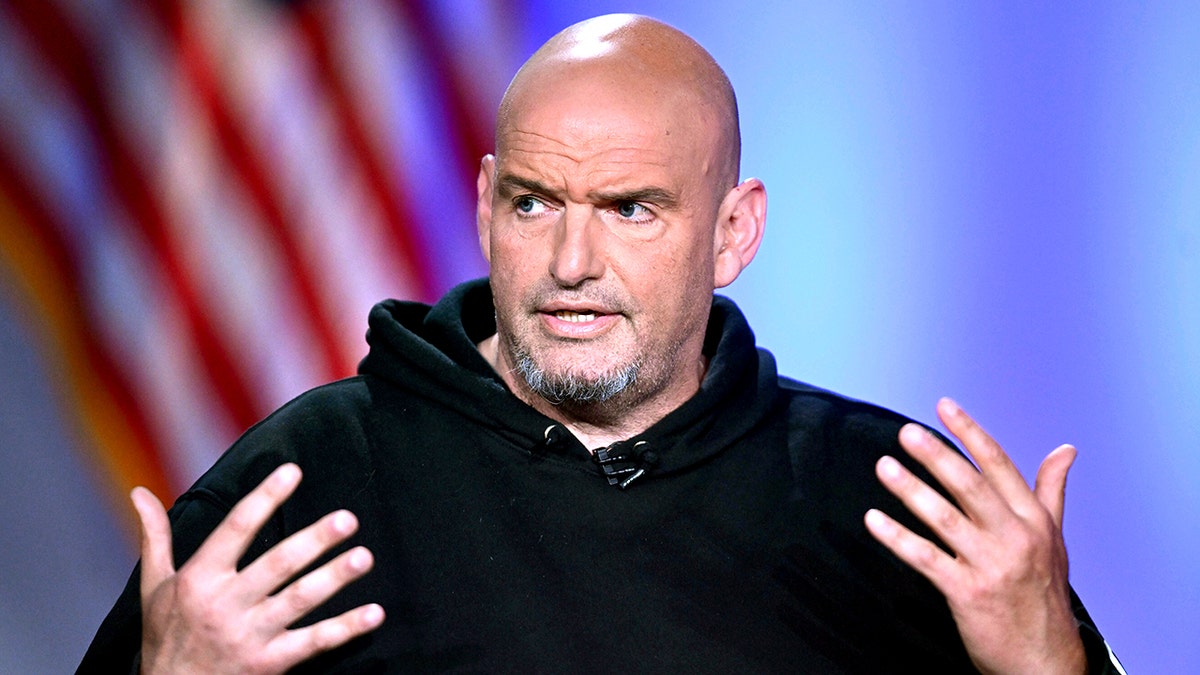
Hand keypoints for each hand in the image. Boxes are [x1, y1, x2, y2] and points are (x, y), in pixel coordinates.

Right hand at [132, 463, 384, 673]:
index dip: (265, 498)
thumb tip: (139, 491)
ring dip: (334, 579)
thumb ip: (156, 538)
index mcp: (199, 579)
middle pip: (277, 565)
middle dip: (314, 541)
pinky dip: (345, 630)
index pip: (236, 529)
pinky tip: (374, 614)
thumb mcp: (154, 587)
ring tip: (364, 557)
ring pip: (299, 601)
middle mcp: (226, 605)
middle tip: (347, 518)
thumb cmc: (165, 637)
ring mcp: (250, 636)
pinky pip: (313, 644)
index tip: (293, 471)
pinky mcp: (269, 664)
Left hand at [864, 398, 1084, 673]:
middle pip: (970, 486)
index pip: (998, 466)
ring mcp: (991, 565)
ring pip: (944, 518)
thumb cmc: (1044, 594)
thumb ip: (1050, 491)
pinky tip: (873, 520)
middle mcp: (1015, 537)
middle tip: (906, 433)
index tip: (943, 406)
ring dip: (911, 490)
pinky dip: (898, 538)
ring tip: (884, 466)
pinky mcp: (968, 592)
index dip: (969, 433)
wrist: (1045, 660)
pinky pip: (926, 558)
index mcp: (1033, 520)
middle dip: (937, 455)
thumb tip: (1066, 449)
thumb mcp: (1054, 539)